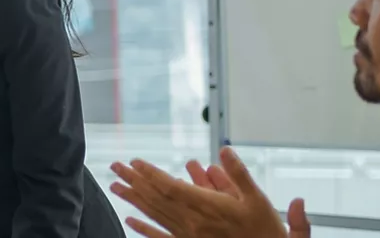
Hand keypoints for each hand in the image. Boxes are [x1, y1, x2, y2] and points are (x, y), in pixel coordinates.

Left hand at [109, 147, 309, 237]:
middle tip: (115, 167)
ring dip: (134, 199)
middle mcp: (193, 221)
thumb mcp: (258, 198)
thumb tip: (225, 150)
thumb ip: (239, 173)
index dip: (150, 173)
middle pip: (156, 197)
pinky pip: (161, 237)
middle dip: (134, 180)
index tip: (135, 162)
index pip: (170, 187)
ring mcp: (188, 235)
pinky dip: (143, 228)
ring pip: (155, 214)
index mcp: (207, 207)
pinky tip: (130, 221)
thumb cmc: (264, 230)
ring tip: (115, 187)